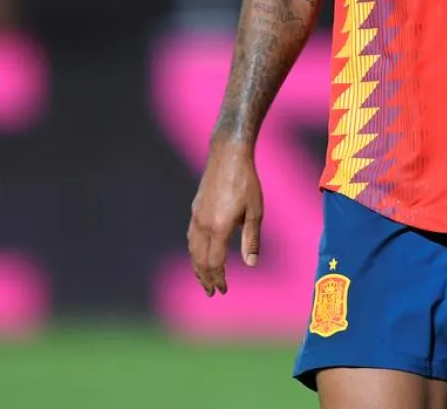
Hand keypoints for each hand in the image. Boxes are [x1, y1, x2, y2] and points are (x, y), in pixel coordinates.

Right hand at [187, 139, 263, 295]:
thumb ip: (251, 239)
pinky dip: (194, 251)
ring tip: (203, 278)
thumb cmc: (246, 182)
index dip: (218, 278)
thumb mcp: (255, 212)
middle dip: (205, 278)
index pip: (214, 262)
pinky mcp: (195, 208)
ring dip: (197, 266)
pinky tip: (198, 253)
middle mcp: (203, 224)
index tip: (223, 290)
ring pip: (193, 248)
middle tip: (211, 292)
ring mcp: (197, 216)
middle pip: (200, 259)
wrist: (228, 154)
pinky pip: (191, 236)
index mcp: (219, 228)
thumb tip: (250, 264)